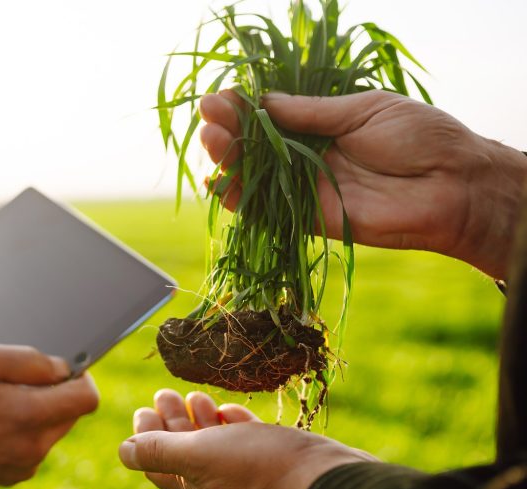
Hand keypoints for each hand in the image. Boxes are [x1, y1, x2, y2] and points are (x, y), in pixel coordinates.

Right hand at [0, 342, 99, 484]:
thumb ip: (28, 360)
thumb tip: (62, 368)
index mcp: (30, 415)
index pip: (87, 398)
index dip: (81, 377)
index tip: (63, 368)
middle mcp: (34, 447)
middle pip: (71, 413)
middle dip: (54, 393)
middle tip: (13, 382)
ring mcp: (24, 465)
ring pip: (52, 430)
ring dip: (36, 412)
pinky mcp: (12, 476)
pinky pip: (33, 447)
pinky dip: (21, 432)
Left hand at [120, 389, 374, 488]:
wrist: (329, 484)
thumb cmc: (261, 469)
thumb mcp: (200, 455)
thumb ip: (162, 452)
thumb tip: (123, 451)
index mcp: (196, 488)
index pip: (158, 464)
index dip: (145, 437)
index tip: (142, 409)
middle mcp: (220, 487)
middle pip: (185, 452)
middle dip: (171, 422)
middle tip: (164, 393)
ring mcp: (249, 476)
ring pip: (216, 446)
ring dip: (201, 420)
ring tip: (194, 395)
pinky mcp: (276, 464)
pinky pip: (247, 444)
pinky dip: (233, 425)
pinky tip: (230, 410)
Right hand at [199, 90, 526, 279]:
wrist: (454, 186)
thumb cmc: (421, 138)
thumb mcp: (365, 109)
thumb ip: (312, 113)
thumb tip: (263, 102)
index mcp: (321, 124)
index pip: (270, 114)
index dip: (243, 105)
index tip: (221, 96)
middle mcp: (307, 156)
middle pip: (254, 145)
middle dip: (228, 130)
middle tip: (209, 117)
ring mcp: (305, 188)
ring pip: (253, 176)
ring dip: (227, 160)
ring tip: (211, 140)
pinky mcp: (308, 219)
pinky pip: (265, 212)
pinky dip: (238, 200)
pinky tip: (217, 183)